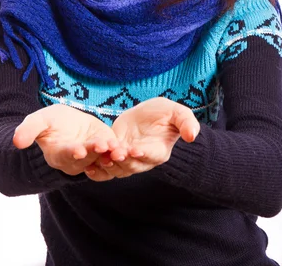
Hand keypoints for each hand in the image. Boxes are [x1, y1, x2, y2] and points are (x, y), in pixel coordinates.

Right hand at [13, 104, 120, 176]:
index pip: (65, 155)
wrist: (66, 121)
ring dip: (110, 155)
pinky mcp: (105, 146)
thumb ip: (28, 130)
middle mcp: (77, 159)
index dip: (71, 153)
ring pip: (102, 158)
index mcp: (59, 154)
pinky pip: (113, 151)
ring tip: (116, 148)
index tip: (77, 150)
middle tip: (100, 146)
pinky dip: (119, 150)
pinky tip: (125, 147)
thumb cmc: (50, 122)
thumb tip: (16, 141)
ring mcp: (92, 155)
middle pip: (86, 158)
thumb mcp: (38, 121)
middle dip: (93, 152)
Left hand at [85, 98, 199, 181]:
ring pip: (118, 168)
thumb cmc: (164, 113)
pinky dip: (99, 169)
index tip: (134, 149)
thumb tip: (193, 135)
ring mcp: (129, 159)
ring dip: (109, 164)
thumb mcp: (176, 112)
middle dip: (123, 160)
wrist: (147, 114)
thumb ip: (186, 122)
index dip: (143, 154)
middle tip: (114, 153)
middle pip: (132, 165)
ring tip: (100, 157)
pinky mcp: (116, 155)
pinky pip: (107, 166)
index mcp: (159, 150)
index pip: (152, 155)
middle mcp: (144, 160)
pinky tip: (89, 166)